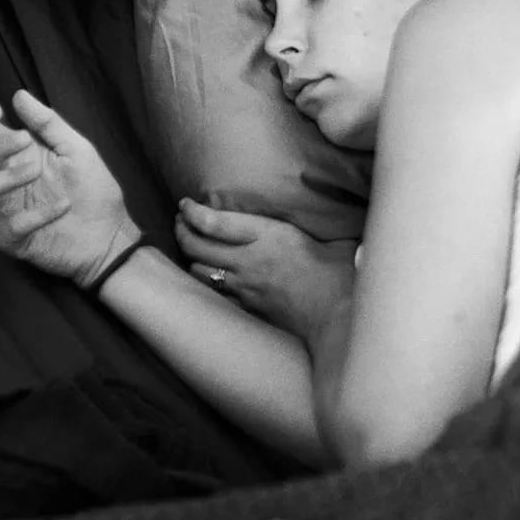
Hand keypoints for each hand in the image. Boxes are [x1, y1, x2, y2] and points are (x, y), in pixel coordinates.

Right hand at [0, 91, 138, 286]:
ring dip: (10, 177)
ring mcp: (5, 210)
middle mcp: (6, 180)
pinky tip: (62, 207)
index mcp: (17, 156)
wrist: (110, 236)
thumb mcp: (78, 151)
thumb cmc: (93, 191)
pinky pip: (10, 224)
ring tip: (37, 171)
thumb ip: (49, 124)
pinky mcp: (11, 238)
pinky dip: (36, 214)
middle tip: (23, 140)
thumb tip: (19, 95)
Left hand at [176, 200, 357, 340]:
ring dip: (191, 257)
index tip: (186, 204)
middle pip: (195, 246)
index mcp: (267, 236)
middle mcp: (248, 260)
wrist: (337, 314)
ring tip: (193, 248)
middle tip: (181, 222)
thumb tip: (334, 213)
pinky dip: (207, 281)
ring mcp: (243, 286)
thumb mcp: (328, 238)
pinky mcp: (246, 306)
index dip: (192, 212)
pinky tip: (210, 275)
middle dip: (181, 231)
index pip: (213, 222)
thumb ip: (316, 227)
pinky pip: (215, 292)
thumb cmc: (339, 274)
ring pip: (197, 270)